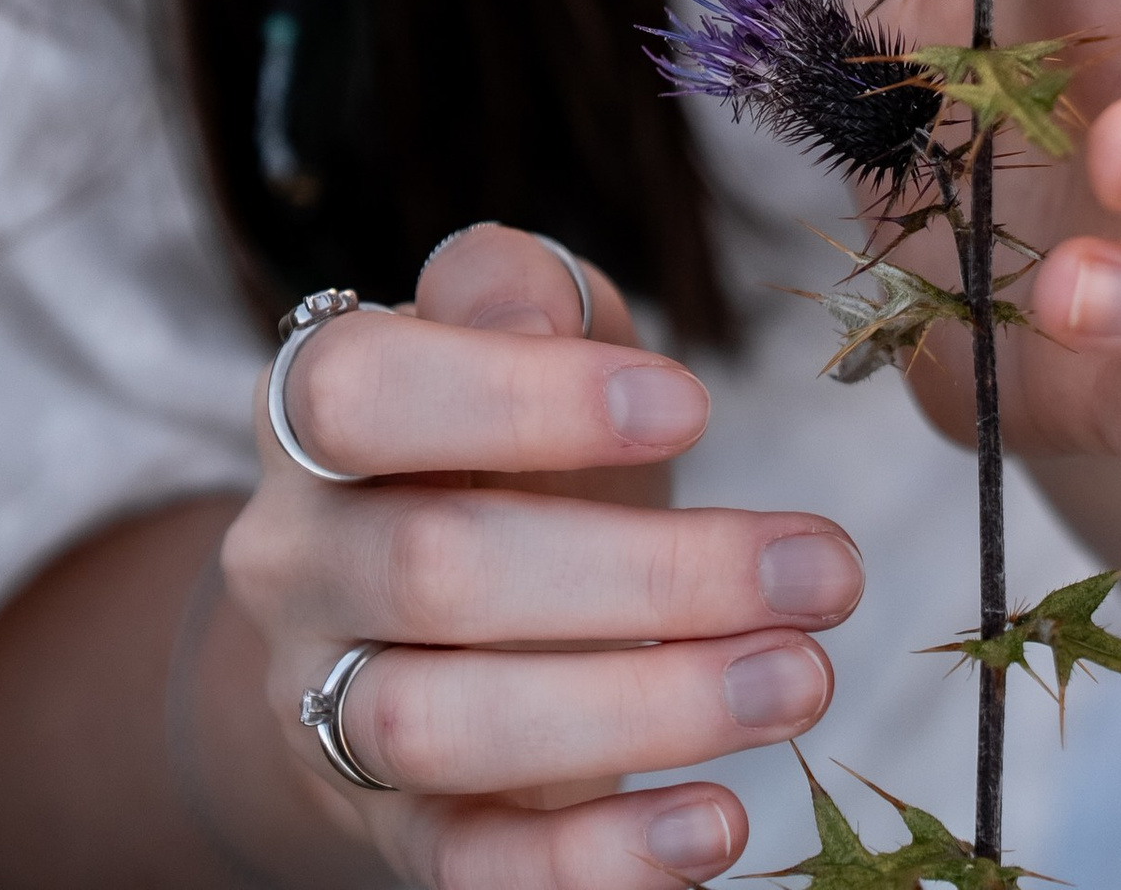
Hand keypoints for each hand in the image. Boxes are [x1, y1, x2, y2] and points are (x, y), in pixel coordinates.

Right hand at [219, 225, 861, 885]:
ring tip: (801, 678)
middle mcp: (296, 561)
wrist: (420, 603)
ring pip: (442, 727)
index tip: (695, 407)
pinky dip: (598, 860)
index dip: (519, 400)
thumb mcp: (515, 329)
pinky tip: (718, 823)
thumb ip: (515, 290)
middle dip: (647, 575)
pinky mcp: (390, 832)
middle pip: (431, 571)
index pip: (361, 397)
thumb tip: (533, 314)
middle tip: (824, 570)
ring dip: (644, 711)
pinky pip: (471, 867)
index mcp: (308, 410)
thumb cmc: (494, 434)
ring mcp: (323, 706)